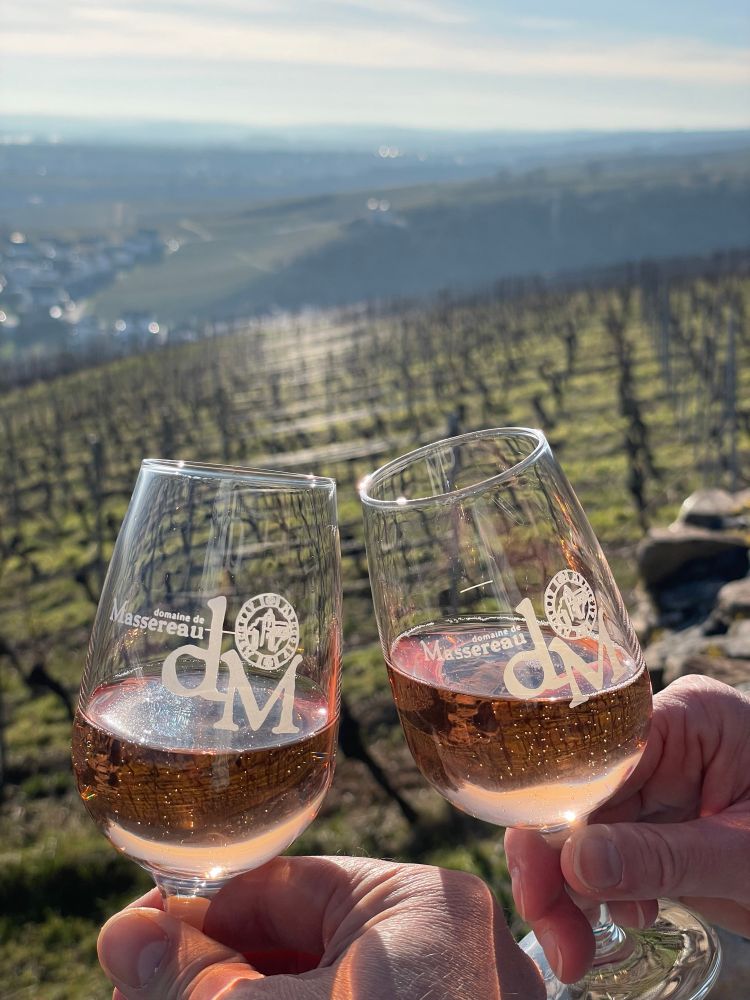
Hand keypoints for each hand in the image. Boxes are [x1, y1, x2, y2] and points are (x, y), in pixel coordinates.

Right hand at [98, 855, 543, 998]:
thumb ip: (192, 974)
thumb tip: (124, 933)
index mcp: (422, 904)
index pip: (283, 884)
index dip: (198, 912)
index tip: (133, 938)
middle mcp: (445, 946)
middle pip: (294, 939)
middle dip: (210, 968)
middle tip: (133, 988)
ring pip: (312, 985)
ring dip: (234, 997)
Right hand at [505, 675, 749, 982]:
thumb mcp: (744, 859)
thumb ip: (662, 858)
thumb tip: (572, 863)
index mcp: (690, 717)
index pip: (596, 751)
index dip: (556, 811)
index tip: (540, 878)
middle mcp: (662, 736)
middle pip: (576, 789)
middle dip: (556, 864)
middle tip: (554, 933)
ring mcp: (656, 775)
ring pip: (579, 822)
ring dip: (569, 887)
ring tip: (578, 948)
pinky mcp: (655, 814)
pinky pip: (602, 844)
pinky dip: (597, 888)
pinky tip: (622, 915)